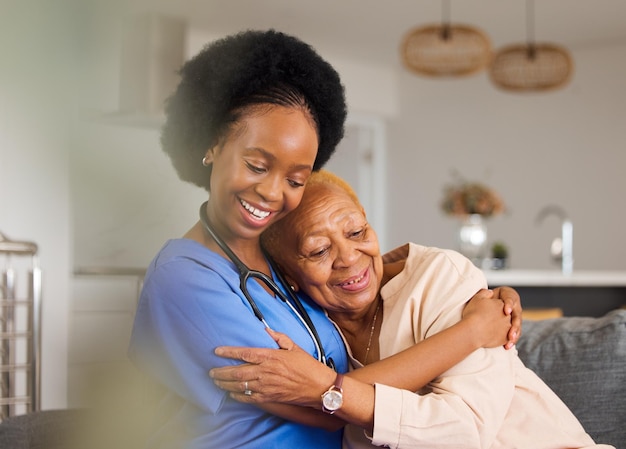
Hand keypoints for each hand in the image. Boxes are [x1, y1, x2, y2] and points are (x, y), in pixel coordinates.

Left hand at [210, 328, 335, 407]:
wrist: (318, 387)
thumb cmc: (307, 366)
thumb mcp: (294, 346)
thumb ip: (279, 337)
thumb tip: (266, 329)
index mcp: (271, 357)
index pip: (245, 353)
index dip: (229, 352)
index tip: (217, 351)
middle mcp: (266, 371)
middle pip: (238, 372)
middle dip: (222, 372)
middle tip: (211, 371)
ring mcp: (267, 386)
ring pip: (240, 385)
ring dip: (226, 384)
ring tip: (216, 381)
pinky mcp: (269, 397)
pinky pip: (249, 398)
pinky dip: (237, 396)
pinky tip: (231, 393)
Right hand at [462, 289, 512, 348]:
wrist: (472, 331)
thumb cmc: (473, 314)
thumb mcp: (477, 298)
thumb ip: (485, 293)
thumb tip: (491, 292)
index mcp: (501, 304)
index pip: (499, 304)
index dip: (492, 307)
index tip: (485, 310)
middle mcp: (508, 316)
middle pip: (503, 315)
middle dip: (497, 317)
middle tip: (485, 320)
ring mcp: (507, 328)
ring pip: (504, 327)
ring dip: (498, 328)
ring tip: (487, 330)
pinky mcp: (505, 339)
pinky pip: (504, 338)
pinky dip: (499, 338)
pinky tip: (490, 337)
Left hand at [492, 286, 521, 348]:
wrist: (489, 306)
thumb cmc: (486, 299)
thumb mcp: (485, 294)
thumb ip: (486, 293)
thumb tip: (488, 292)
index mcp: (509, 297)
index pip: (510, 300)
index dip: (509, 305)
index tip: (506, 311)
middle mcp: (515, 308)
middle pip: (517, 316)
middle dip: (514, 324)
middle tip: (510, 330)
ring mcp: (515, 318)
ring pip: (517, 326)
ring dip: (514, 334)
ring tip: (510, 340)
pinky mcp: (513, 327)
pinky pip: (515, 334)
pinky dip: (512, 340)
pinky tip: (507, 346)